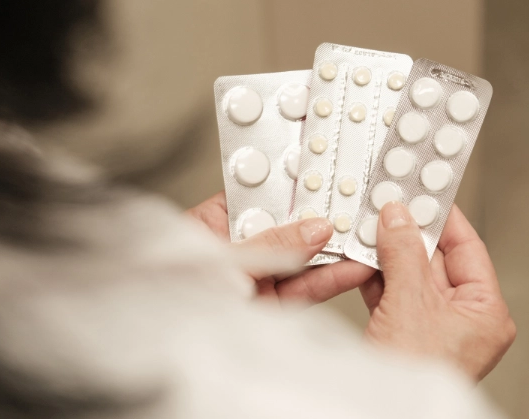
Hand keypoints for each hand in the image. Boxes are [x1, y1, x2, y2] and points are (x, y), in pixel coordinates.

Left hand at [187, 192, 372, 304]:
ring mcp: (253, 281)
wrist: (168, 350)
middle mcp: (233, 252)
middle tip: (350, 207)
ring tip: (359, 236)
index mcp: (208, 228)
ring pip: (299, 259)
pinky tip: (352, 267)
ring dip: (332, 249)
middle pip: (283, 227)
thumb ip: (270, 246)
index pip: (254, 198)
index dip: (287, 188)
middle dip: (318, 219)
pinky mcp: (270, 308)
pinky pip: (305, 288)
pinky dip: (331, 279)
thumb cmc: (171, 303)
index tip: (320, 178)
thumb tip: (310, 229)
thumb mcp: (224, 265)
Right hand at [359, 202, 515, 381]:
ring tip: (371, 226)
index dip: (444, 217)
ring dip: (388, 253)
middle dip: (408, 233)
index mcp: (485, 312)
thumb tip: (397, 217)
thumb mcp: (410, 305)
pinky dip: (376, 275)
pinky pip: (393, 293)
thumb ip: (403, 254)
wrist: (380, 413)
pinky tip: (362, 256)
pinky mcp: (405, 333)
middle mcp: (463, 318)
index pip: (467, 249)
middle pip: (435, 259)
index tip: (426, 190)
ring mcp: (433, 327)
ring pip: (410, 275)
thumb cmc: (414, 379)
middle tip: (389, 204)